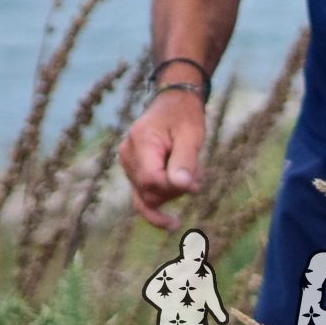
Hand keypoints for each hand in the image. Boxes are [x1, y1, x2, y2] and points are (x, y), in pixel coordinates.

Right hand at [119, 85, 209, 228]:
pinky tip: (172, 221)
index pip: (151, 180)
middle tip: (198, 176)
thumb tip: (183, 187)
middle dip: (176, 191)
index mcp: (141, 141)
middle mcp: (128, 153)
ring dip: (172, 193)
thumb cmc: (185, 116)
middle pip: (149, 191)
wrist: (174, 103)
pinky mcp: (132, 170)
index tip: (195, 184)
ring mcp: (127, 162)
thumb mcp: (191, 135)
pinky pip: (141, 195)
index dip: (174, 188)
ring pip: (147, 196)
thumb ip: (185, 161)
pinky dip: (159, 204)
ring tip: (192, 175)